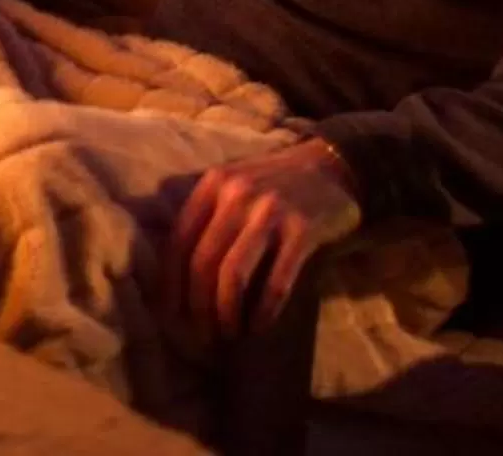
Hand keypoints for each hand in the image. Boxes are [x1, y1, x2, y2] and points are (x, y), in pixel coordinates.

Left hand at [164, 138, 360, 337]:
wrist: (331, 168)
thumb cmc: (274, 184)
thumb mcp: (234, 186)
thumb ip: (208, 215)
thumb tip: (179, 272)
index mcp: (213, 184)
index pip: (180, 240)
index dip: (172, 283)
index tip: (171, 314)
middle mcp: (236, 194)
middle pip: (204, 261)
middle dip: (199, 305)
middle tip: (203, 334)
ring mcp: (270, 211)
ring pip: (234, 274)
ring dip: (226, 312)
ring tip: (228, 333)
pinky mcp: (302, 230)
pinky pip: (276, 282)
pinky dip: (263, 311)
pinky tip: (259, 326)